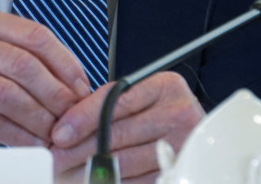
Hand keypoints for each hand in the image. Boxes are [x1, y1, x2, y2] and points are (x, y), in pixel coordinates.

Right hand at [0, 2, 90, 147]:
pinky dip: (17, 135)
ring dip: (39, 118)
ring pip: (8, 93)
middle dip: (56, 95)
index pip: (33, 34)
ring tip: (55, 134)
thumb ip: (16, 56)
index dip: (65, 63)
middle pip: (23, 63)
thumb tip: (71, 81)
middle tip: (73, 116)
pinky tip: (31, 144)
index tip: (82, 88)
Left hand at [49, 71, 203, 180]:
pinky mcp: (181, 171)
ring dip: (91, 172)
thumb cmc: (164, 115)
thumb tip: (65, 129)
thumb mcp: (141, 97)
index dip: (81, 120)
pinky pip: (139, 181)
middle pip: (117, 135)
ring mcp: (183, 145)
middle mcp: (178, 113)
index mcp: (165, 87)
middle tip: (55, 159)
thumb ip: (108, 105)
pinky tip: (96, 182)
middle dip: (78, 150)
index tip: (58, 135)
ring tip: (67, 175)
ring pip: (125, 162)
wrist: (206, 138)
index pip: (113, 102)